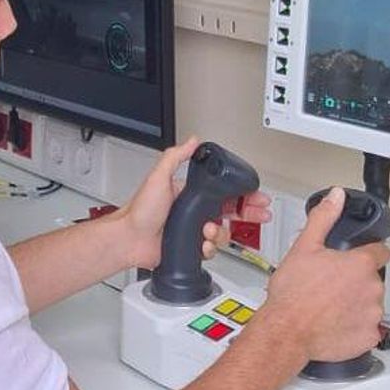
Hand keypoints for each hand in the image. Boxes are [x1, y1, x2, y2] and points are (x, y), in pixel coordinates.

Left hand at [111, 135, 272, 269]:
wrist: (129, 239)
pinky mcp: (191, 248)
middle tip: (260, 213)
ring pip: (222, 233)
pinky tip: (203, 244)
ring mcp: (193, 231)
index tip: (255, 194)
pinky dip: (210, 248)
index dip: (242, 193)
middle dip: (248, 213)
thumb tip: (191, 141)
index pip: (222, 191)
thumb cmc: (139, 211)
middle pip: (230, 212)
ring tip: (208, 230)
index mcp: (189, 194)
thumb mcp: (158, 177)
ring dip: (220, 232)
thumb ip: (175, 157)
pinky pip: (211, 249)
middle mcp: (193, 212)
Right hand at [258, 187, 389, 362]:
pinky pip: (368, 329)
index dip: (368, 252)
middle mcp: (372, 288)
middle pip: (372, 279)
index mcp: (360, 264)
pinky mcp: (369, 336)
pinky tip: (335, 323)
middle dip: (356, 281)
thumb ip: (323, 218)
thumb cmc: (293, 294)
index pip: (381, 251)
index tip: (356, 258)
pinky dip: (355, 326)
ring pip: (370, 304)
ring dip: (356, 303)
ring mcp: (373, 314)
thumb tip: (336, 197)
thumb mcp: (304, 247)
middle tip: (331, 285)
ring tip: (329, 306)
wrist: (286, 331)